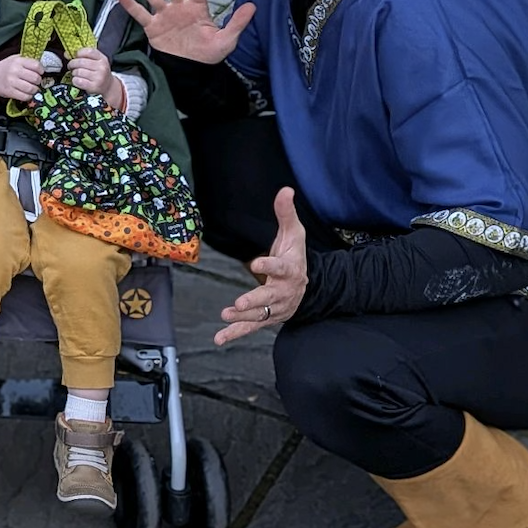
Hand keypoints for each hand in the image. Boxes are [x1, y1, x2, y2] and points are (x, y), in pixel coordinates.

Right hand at [0, 55, 45, 105]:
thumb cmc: (4, 68)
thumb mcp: (14, 59)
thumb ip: (27, 61)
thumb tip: (42, 65)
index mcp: (17, 61)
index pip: (36, 65)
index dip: (41, 70)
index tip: (40, 72)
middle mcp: (14, 71)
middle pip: (35, 78)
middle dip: (38, 80)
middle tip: (36, 81)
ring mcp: (11, 82)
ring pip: (31, 89)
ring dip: (34, 89)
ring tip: (32, 87)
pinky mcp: (10, 92)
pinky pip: (25, 96)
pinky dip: (28, 96)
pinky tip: (26, 93)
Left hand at [68, 46, 115, 102]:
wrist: (108, 86)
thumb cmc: (99, 72)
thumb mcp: (96, 62)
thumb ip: (83, 56)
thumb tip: (66, 54)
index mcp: (102, 59)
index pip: (88, 52)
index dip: (79, 53)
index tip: (75, 56)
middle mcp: (102, 67)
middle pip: (81, 62)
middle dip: (72, 63)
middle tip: (71, 66)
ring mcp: (98, 77)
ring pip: (78, 71)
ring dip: (74, 73)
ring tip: (76, 74)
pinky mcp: (94, 86)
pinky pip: (78, 81)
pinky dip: (75, 80)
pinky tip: (77, 80)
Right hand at [116, 0, 255, 63]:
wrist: (192, 72)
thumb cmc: (209, 54)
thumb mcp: (227, 40)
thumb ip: (237, 22)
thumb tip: (253, 6)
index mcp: (198, 8)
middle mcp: (180, 7)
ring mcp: (165, 16)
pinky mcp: (153, 27)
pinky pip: (140, 14)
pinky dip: (131, 5)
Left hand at [216, 188, 307, 345]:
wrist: (308, 286)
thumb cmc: (295, 255)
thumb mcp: (294, 233)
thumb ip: (286, 213)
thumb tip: (286, 189)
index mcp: (290, 269)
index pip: (280, 267)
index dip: (269, 265)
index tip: (256, 264)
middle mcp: (284, 291)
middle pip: (269, 297)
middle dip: (255, 300)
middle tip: (240, 302)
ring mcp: (276, 307)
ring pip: (260, 314)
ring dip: (243, 317)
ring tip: (226, 314)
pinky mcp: (267, 318)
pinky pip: (251, 327)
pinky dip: (235, 333)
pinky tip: (220, 338)